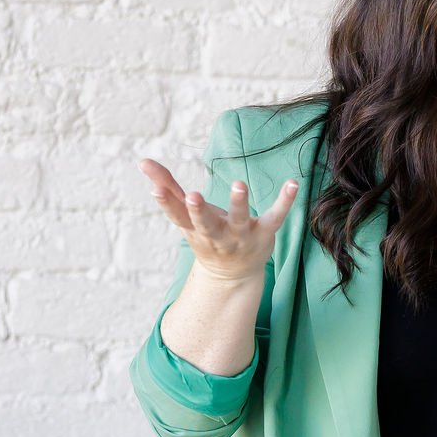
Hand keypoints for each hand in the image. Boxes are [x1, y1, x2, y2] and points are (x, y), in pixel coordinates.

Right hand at [137, 157, 297, 284]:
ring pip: (238, 220)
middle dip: (198, 210)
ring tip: (238, 184)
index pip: (177, 216)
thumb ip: (166, 187)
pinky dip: (285, 201)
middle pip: (205, 223)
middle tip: (193, 196)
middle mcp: (216, 234)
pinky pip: (276, 216)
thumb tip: (142, 161)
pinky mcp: (264, 233)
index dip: (166, 203)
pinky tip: (294, 183)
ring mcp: (240, 235)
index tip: (155, 188)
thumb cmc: (205, 235)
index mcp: (194, 228)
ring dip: (238, 203)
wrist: (231, 275)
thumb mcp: (184, 215)